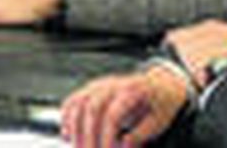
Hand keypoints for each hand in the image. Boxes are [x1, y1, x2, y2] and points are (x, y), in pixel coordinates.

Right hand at [60, 65, 187, 147]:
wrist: (159, 86)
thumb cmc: (161, 106)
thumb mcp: (160, 121)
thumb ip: (141, 134)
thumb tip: (124, 145)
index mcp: (132, 91)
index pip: (112, 115)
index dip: (108, 137)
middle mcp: (112, 85)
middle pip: (92, 108)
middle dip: (88, 135)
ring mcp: (99, 85)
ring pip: (78, 103)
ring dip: (74, 128)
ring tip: (77, 147)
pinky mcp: (90, 89)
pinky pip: (73, 100)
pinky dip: (66, 116)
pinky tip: (66, 134)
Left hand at [164, 20, 226, 87]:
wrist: (212, 78)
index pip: (224, 42)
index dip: (221, 57)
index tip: (218, 68)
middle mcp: (211, 26)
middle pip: (206, 42)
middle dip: (205, 55)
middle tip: (205, 72)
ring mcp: (192, 30)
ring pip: (190, 43)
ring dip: (190, 55)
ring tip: (192, 71)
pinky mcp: (175, 36)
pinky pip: (173, 42)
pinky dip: (173, 51)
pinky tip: (176, 62)